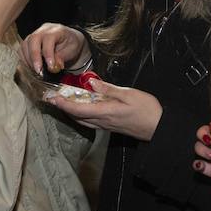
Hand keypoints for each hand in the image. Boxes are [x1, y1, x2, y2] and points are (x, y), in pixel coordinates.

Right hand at [23, 23, 89, 75]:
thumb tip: (53, 66)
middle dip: (34, 57)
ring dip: (28, 59)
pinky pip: (21, 49)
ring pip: (25, 44)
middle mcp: (43, 30)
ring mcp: (34, 34)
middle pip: (33, 39)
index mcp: (56, 30)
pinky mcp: (29, 41)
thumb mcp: (72, 50)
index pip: (48, 38)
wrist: (68, 40)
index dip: (48, 53)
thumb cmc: (71, 44)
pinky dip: (24, 59)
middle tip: (38, 71)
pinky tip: (31, 67)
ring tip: (36, 71)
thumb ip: (62, 57)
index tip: (50, 67)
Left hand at [45, 78, 161, 139]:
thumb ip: (108, 89)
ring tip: (63, 103)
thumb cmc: (147, 109)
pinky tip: (81, 109)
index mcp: (106, 112)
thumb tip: (91, 82)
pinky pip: (90, 122)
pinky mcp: (110, 127)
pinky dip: (80, 115)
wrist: (158, 127)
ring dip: (70, 113)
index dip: (64, 104)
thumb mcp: (129, 94)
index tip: (53, 97)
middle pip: (76, 117)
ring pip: (82, 121)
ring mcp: (106, 126)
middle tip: (52, 98)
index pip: (78, 110)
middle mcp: (103, 121)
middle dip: (62, 108)